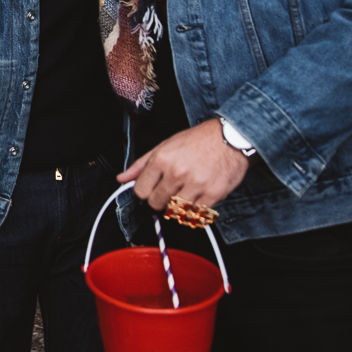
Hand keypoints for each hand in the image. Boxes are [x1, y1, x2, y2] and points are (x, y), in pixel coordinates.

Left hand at [118, 118, 250, 212]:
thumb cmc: (197, 140)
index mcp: (162, 160)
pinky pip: (196, 213)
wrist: (230, 137)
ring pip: (175, 210)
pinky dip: (195, 209)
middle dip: (160, 200)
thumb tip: (122, 178)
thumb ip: (141, 164)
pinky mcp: (213, 194)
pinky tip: (198, 195)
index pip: (140, 191)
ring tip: (185, 191)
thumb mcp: (165, 146)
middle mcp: (177, 173)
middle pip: (156, 203)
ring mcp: (195, 185)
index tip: (152, 189)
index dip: (145, 192)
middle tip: (170, 191)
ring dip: (178, 205)